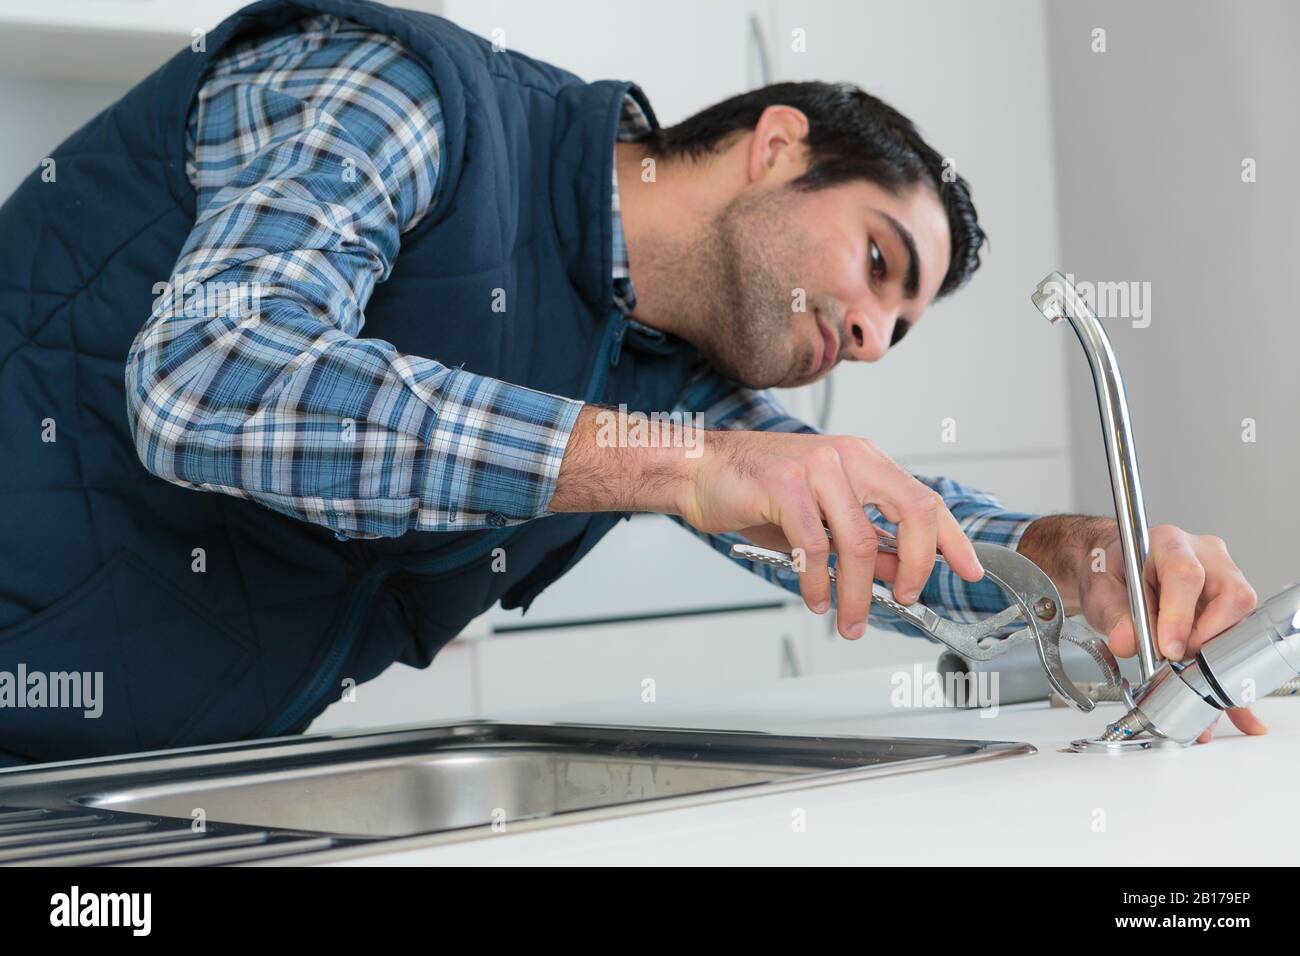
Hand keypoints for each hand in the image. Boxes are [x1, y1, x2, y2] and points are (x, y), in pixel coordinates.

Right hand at [677, 430, 983, 638]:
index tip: (970, 569)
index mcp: (863, 461)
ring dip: (857, 592)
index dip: (952, 539)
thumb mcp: (819, 516)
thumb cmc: (755, 489)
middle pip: (912, 511)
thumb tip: (901, 574)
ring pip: (860, 541)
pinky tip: (815, 597)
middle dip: (920, 565)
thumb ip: (862, 541)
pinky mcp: (786, 484)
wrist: (698, 469)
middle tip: (908, 600)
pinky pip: (815, 547)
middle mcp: (848, 458)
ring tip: (848, 619)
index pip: (924, 499)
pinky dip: (819, 582)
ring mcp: (818, 467)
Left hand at [1075, 523, 1265, 741]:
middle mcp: (1206, 557)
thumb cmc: (1111, 572)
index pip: (1186, 576)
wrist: (1112, 570)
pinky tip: (1220, 697)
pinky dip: (1225, 670)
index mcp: (1169, 544)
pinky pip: (1237, 637)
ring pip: (1239, 621)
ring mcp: (1223, 580)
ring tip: (1187, 677)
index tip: (1168, 649)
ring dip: (1214, 655)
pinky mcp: (1229, 606)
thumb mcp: (1100, 591)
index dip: (1180, 616)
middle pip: (1230, 597)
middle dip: (1205, 639)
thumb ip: (1113, 616)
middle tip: (1177, 661)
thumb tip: (1127, 642)